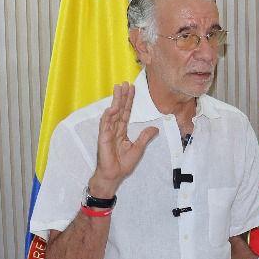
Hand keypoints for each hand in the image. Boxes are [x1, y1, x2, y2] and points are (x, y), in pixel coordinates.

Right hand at [89, 82, 159, 196]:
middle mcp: (114, 129)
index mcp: (122, 131)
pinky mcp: (103, 138)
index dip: (129, 101)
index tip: (132, 88)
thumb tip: (155, 128)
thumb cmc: (123, 164)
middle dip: (122, 96)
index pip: (126, 112)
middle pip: (119, 109)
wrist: (114, 175)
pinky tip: (111, 108)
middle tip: (124, 83)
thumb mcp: (138, 149)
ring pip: (112, 113)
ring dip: (115, 101)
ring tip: (118, 90)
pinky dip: (108, 116)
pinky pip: (105, 125)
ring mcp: (108, 133)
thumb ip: (145, 137)